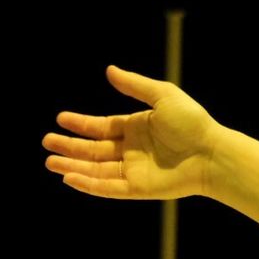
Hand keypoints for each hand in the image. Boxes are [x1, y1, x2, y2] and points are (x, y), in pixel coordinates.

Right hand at [43, 66, 221, 199]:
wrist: (211, 153)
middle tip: (46, 142)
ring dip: (73, 166)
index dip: (81, 124)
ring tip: (50, 162)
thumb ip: (135, 85)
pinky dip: (88, 184)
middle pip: (94, 149)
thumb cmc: (192, 123)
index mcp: (137, 127)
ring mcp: (134, 170)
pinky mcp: (138, 188)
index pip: (101, 127)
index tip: (60, 119)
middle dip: (69, 147)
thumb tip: (109, 70)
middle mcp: (133, 150)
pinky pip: (108, 187)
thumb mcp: (162, 96)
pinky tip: (69, 178)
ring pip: (96, 170)